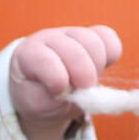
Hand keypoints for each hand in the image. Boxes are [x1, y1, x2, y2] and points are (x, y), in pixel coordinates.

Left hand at [9, 25, 122, 139]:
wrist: (46, 92)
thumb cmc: (39, 98)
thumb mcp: (38, 106)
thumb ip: (52, 100)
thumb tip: (77, 91)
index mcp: (28, 54)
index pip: (44, 59)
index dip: (57, 79)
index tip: (59, 93)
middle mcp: (48, 38)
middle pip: (75, 51)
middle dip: (83, 77)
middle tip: (81, 92)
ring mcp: (71, 33)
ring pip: (94, 43)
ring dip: (96, 68)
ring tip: (86, 83)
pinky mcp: (92, 35)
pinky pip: (108, 38)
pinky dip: (110, 55)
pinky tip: (100, 68)